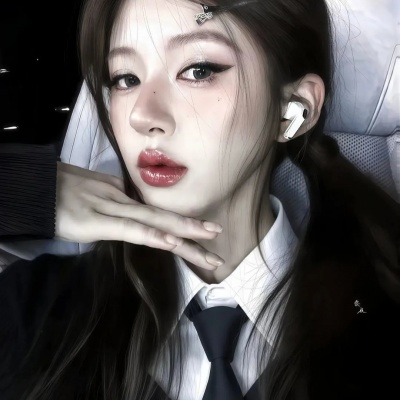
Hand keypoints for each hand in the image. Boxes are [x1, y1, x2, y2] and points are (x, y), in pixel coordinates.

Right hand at [55, 162, 224, 268]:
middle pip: (162, 218)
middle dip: (192, 228)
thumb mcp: (91, 200)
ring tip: (209, 243)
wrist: (32, 187)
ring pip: (152, 223)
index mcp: (120, 198)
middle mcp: (121, 201)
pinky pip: (128, 229)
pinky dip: (151, 235)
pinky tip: (171, 242)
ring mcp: (109, 209)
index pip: (156, 215)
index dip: (180, 224)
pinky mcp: (95, 221)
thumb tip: (128, 217)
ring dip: (183, 234)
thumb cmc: (58, 193)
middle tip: (218, 235)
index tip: (201, 234)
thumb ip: (112, 208)